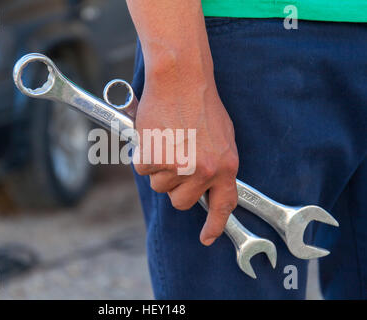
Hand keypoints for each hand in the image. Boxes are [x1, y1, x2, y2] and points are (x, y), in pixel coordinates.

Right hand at [134, 56, 238, 245]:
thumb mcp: (221, 137)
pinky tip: (154, 134)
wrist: (181, 78)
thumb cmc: (199, 103)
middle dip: (174, 185)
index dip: (214, 225)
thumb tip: (205, 184)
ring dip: (158, 167)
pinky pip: (143, 168)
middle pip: (181, 202)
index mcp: (225, 166)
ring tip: (167, 139)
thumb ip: (215, 164)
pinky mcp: (156, 158)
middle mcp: (204, 170)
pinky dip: (143, 154)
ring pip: (159, 186)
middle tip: (174, 159)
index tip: (206, 237)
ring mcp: (179, 166)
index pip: (223, 205)